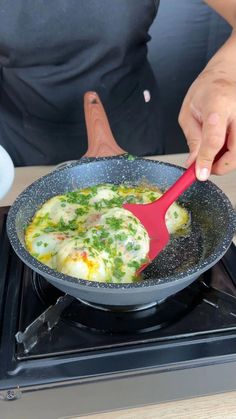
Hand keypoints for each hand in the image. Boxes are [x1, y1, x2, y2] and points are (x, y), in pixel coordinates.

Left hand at [178, 66, 235, 180]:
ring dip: (226, 160)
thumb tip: (193, 163)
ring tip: (214, 149)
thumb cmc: (207, 89)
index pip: (214, 139)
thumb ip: (192, 139)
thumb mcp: (189, 112)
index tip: (200, 174)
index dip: (207, 160)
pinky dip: (232, 152)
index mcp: (218, 104)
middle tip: (206, 166)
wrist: (228, 73)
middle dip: (220, 166)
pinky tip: (225, 143)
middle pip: (235, 151)